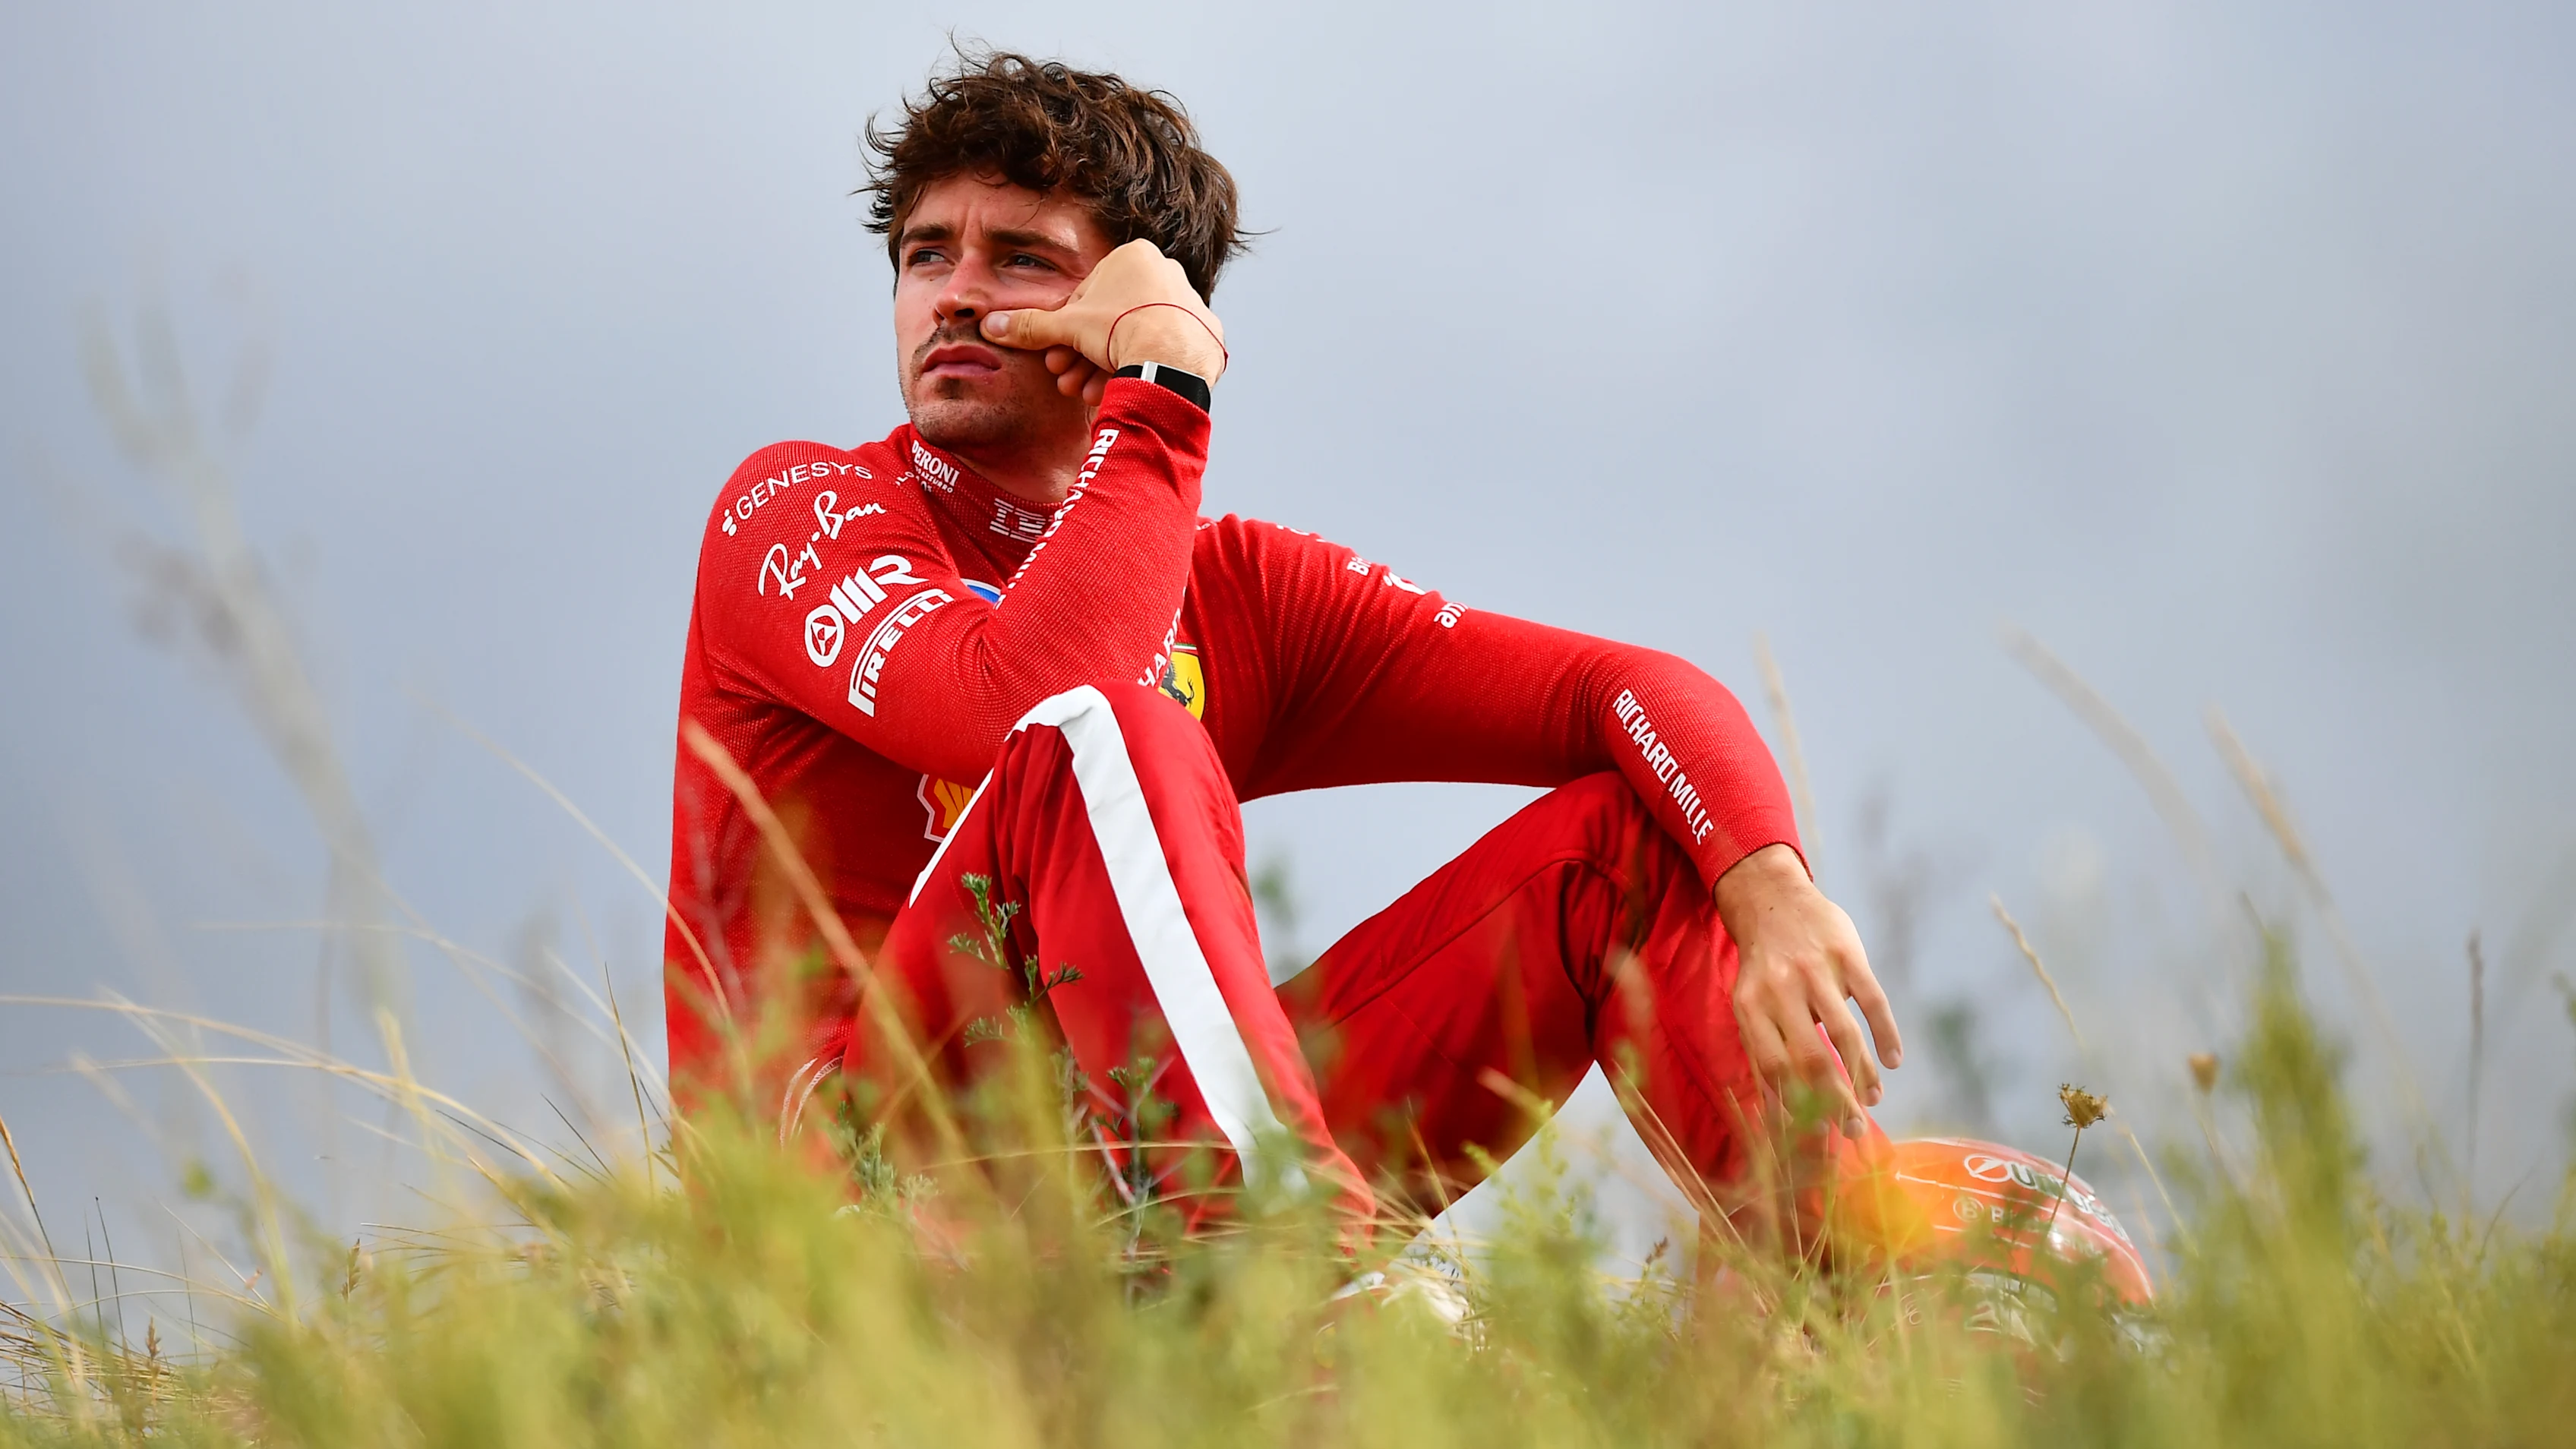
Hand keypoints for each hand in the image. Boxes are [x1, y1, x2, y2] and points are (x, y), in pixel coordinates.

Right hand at [980, 239, 1226, 397]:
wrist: (1171, 359)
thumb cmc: (1120, 331)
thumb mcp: (1067, 327)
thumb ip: (1031, 325)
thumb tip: (992, 325)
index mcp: (1135, 256)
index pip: (1089, 297)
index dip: (1066, 332)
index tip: (1056, 358)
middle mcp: (1167, 272)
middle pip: (1113, 320)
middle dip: (1084, 355)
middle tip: (1068, 380)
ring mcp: (1190, 303)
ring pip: (1137, 336)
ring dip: (1107, 366)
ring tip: (1089, 391)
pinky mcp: (1205, 333)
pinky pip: (1165, 350)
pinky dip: (1143, 367)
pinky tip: (1123, 388)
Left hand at [1714, 844, 1901, 1136]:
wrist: (1772, 899)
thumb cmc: (1763, 967)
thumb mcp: (1750, 1003)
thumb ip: (1764, 1049)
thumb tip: (1778, 1112)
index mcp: (1750, 1006)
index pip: (1773, 1068)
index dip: (1795, 1106)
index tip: (1815, 1135)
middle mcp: (1780, 989)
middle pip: (1811, 1059)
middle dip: (1835, 1101)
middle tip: (1854, 1130)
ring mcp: (1816, 970)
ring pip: (1845, 1034)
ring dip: (1863, 1074)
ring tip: (1874, 1101)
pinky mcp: (1848, 954)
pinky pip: (1873, 1001)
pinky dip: (1886, 1034)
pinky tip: (1893, 1061)